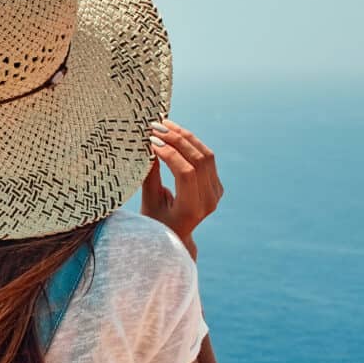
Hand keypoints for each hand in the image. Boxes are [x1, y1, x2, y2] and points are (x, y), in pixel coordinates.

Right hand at [142, 119, 221, 258]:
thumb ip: (150, 177)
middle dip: (177, 139)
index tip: (150, 140)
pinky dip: (191, 143)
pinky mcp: (216, 184)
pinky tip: (175, 133)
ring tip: (165, 124)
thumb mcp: (149, 203)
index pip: (185, 173)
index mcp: (192, 209)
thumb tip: (147, 147)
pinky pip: (207, 157)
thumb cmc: (155, 225)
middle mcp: (209, 201)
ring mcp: (216, 192)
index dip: (169, 153)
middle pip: (199, 160)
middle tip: (156, 126)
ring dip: (185, 136)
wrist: (175, 238)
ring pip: (206, 155)